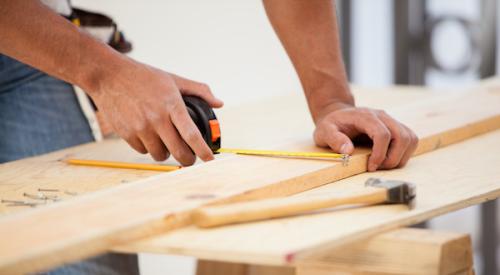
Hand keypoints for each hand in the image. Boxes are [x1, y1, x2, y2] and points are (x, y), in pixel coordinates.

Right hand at [88, 59, 222, 165]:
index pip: (191, 135)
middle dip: (188, 159)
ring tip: (167, 143)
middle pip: (178, 151)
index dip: (203, 151)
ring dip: (167, 153)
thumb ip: (199, 90)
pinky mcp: (126, 134)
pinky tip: (150, 137)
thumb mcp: (173, 79)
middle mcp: (157, 119)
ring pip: (160, 155)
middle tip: (190, 158)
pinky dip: (149, 148)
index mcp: (172, 105)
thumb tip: (219, 103)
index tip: (210, 159)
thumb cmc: (144, 77)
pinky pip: (143, 151)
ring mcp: (140, 128)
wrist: (109, 76)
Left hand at [313, 104, 417, 170]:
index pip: (383, 134)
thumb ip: (334, 139)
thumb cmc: (332, 124)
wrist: (338, 115)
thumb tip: (348, 150)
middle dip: (393, 158)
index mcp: (365, 116)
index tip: (371, 166)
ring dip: (400, 156)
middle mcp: (382, 116)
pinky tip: (388, 159)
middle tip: (377, 167)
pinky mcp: (396, 128)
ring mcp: (391, 121)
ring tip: (383, 164)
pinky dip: (403, 153)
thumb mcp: (324, 131)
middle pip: (402, 137)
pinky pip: (410, 140)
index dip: (380, 154)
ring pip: (410, 139)